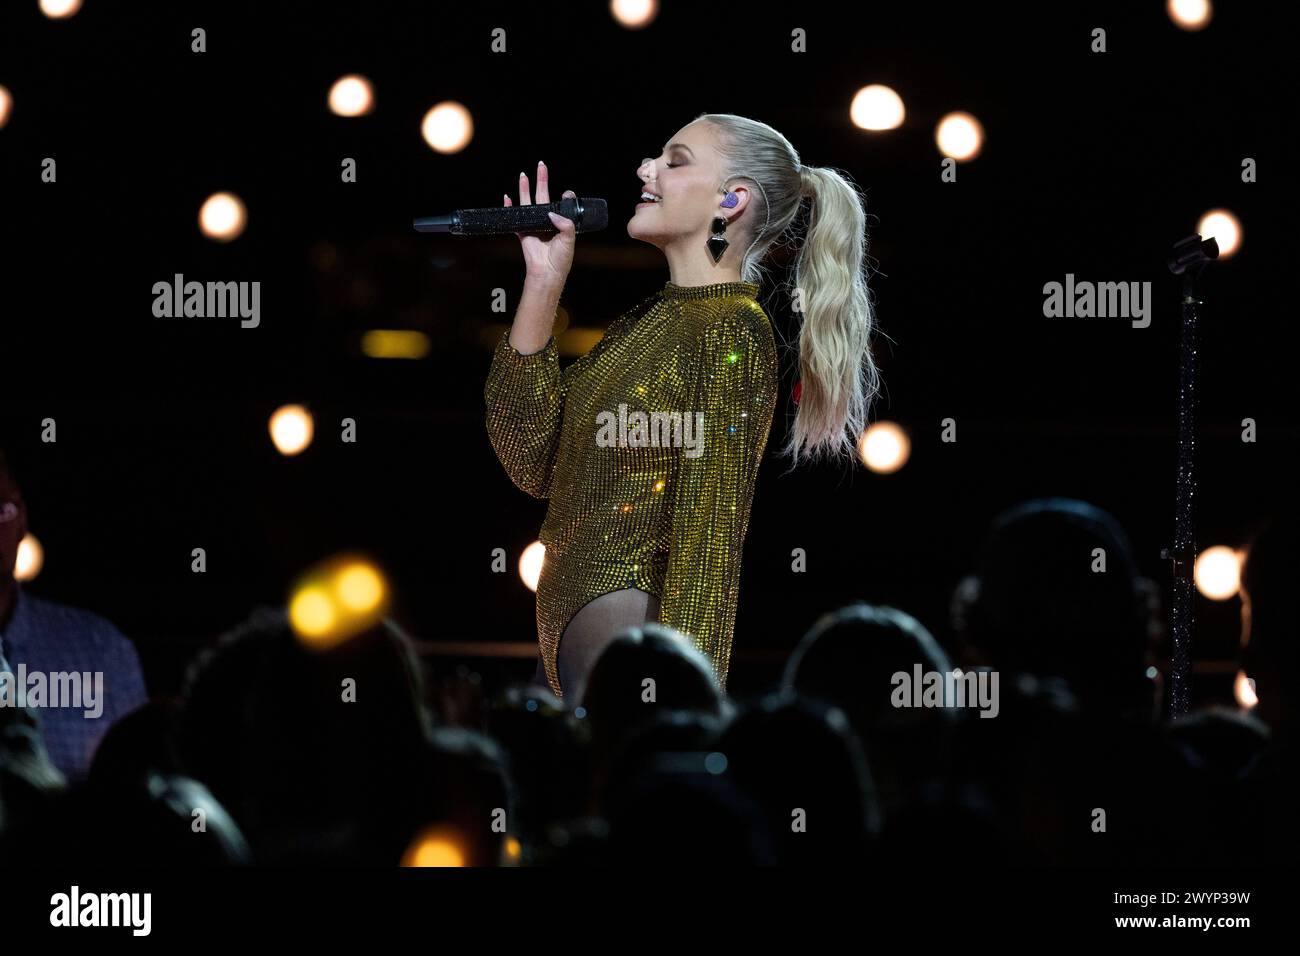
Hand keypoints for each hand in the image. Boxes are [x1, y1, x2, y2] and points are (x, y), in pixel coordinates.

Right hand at [507, 161, 575, 284]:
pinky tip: (507, 197)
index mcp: (560, 223)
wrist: (547, 272)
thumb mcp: (569, 239)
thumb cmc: (561, 258)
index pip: (560, 204)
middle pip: (542, 196)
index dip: (564, 196)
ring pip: (528, 202)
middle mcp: (546, 221)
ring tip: (523, 175)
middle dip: (541, 180)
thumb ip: (565, 223)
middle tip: (541, 166)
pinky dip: (510, 207)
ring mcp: (534, 225)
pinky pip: (515, 217)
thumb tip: (552, 212)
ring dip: (525, 189)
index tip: (567, 194)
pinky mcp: (523, 232)